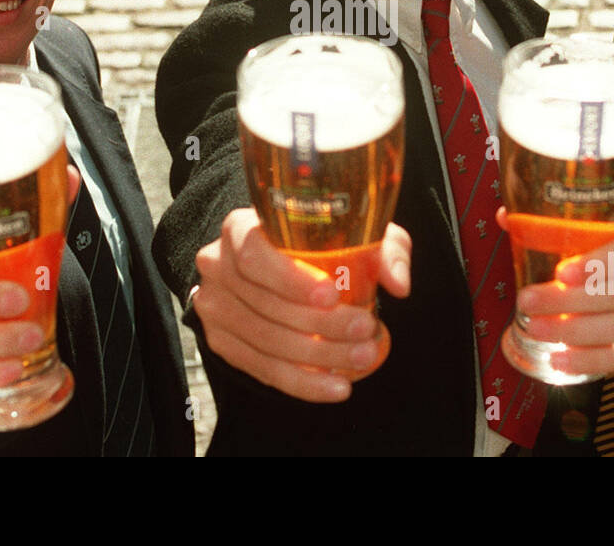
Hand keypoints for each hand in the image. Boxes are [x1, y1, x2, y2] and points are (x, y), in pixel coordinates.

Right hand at [191, 208, 411, 401]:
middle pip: (266, 303)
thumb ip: (383, 249)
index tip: (332, 295)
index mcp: (241, 228)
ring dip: (318, 357)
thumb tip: (398, 283)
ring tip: (361, 357)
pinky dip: (302, 382)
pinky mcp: (221, 342)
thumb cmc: (317, 243)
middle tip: (365, 330)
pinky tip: (335, 386)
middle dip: (321, 325)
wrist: (277, 266)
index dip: (291, 279)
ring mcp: (215, 306)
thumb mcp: (354, 232)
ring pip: (265, 341)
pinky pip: (261, 369)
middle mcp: (218, 264)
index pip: (255, 254)